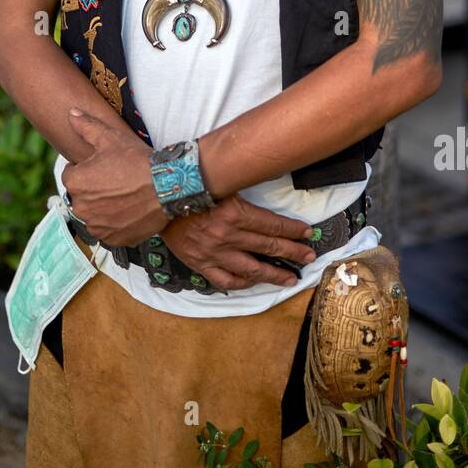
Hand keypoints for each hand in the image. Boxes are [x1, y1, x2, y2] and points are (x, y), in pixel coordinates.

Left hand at [63, 107, 168, 245]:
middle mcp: (81, 208)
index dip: (87, 168)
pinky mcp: (114, 239)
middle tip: (115, 180)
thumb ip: (86, 126)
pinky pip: (108, 231)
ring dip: (102, 208)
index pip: (71, 175)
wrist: (167, 185)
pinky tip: (129, 210)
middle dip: (93, 189)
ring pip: (94, 215)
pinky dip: (115, 223)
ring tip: (124, 195)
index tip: (103, 166)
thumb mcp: (110, 137)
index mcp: (75, 183)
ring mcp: (98, 226)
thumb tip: (71, 114)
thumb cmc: (136, 160)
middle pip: (81, 196)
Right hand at [161, 194, 316, 289]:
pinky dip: (242, 283)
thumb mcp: (223, 185)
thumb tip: (270, 196)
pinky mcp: (201, 264)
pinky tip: (254, 282)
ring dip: (274, 274)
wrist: (158, 200)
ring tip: (291, 279)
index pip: (272, 225)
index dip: (293, 230)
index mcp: (234, 213)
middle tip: (309, 256)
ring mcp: (214, 253)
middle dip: (293, 252)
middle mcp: (227, 235)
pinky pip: (226, 280)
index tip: (307, 233)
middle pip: (268, 246)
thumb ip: (245, 194)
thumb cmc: (192, 188)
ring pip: (252, 269)